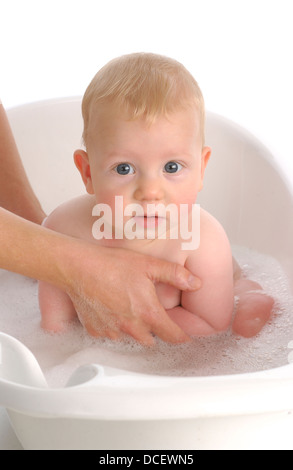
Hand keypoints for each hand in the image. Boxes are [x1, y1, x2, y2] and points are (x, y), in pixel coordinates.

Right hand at [62, 242, 200, 344]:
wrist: (78, 267)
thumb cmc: (112, 264)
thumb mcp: (149, 265)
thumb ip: (176, 275)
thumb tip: (196, 283)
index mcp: (148, 313)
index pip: (173, 336)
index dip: (182, 337)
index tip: (184, 336)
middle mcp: (131, 327)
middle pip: (152, 339)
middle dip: (155, 330)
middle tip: (151, 311)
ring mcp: (112, 331)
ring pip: (131, 337)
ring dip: (134, 328)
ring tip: (128, 306)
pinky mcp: (96, 330)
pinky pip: (111, 333)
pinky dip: (114, 325)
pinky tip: (111, 307)